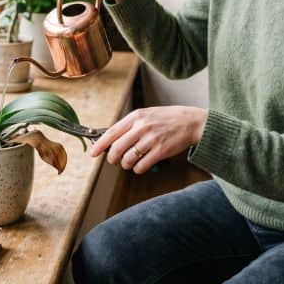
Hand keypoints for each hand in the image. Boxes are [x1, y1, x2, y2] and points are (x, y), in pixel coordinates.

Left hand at [89, 107, 207, 174]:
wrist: (190, 122)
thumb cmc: (166, 119)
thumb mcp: (146, 115)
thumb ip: (130, 126)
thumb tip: (111, 140)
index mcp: (136, 116)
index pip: (112, 132)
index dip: (99, 144)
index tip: (93, 153)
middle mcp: (142, 127)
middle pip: (117, 148)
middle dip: (112, 158)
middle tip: (113, 160)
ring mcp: (151, 139)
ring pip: (128, 159)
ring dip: (125, 164)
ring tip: (129, 163)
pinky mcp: (160, 151)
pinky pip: (141, 166)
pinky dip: (137, 168)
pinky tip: (140, 165)